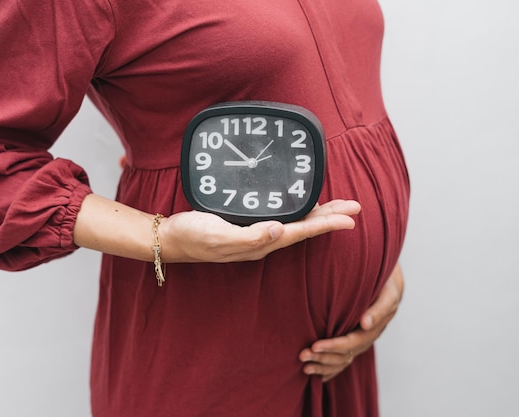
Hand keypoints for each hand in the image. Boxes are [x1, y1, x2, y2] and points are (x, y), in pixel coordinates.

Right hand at [159, 199, 360, 262]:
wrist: (171, 239)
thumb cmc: (192, 236)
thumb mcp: (217, 235)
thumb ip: (248, 236)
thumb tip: (278, 230)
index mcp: (259, 243)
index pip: (300, 232)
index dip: (326, 224)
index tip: (350, 218)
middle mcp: (262, 241)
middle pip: (304, 228)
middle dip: (330, 217)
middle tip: (355, 207)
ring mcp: (255, 235)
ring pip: (295, 224)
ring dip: (318, 216)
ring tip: (338, 207)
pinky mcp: (246, 227)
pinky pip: (281, 220)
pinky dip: (298, 213)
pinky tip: (301, 207)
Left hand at [298, 263, 403, 380]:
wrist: (386, 284)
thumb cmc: (383, 285)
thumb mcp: (387, 294)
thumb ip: (377, 309)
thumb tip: (364, 323)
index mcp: (373, 329)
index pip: (350, 343)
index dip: (332, 346)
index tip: (314, 346)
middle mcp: (366, 339)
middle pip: (343, 356)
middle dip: (322, 357)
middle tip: (302, 356)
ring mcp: (360, 343)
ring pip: (341, 361)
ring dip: (323, 365)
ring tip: (304, 367)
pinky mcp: (353, 343)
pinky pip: (342, 362)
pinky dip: (329, 370)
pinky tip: (316, 376)